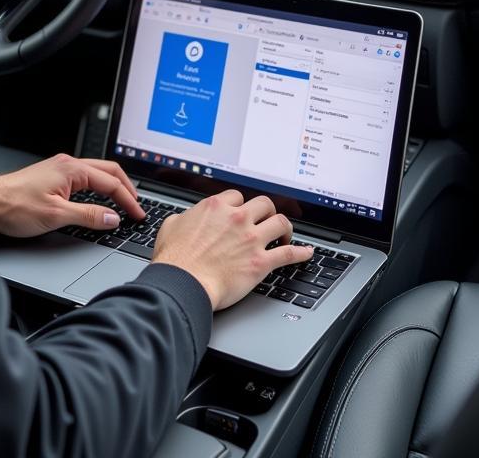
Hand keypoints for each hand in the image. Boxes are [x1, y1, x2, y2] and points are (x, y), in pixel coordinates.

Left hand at [0, 154, 145, 237]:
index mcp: (71, 169)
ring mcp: (60, 170)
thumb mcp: (56, 215)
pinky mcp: (53, 178)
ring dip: (112, 187)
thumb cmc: (15, 206)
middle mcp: (67, 164)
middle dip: (125, 188)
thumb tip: (112, 218)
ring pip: (96, 174)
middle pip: (107, 171)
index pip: (110, 182)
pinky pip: (84, 179)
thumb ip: (88, 216)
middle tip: (136, 207)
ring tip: (123, 203)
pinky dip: (98, 189)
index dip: (127, 200)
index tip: (137, 215)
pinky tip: (99, 200)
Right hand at [152, 191, 313, 309]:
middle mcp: (237, 218)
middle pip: (264, 203)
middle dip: (266, 211)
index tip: (241, 212)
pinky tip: (306, 252)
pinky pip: (288, 253)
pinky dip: (300, 252)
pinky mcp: (260, 262)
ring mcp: (251, 239)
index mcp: (216, 207)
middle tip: (265, 220)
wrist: (183, 282)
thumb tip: (187, 218)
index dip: (240, 205)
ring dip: (284, 227)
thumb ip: (185, 217)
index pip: (237, 196)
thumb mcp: (171, 225)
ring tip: (284, 234)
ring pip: (280, 222)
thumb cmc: (175, 259)